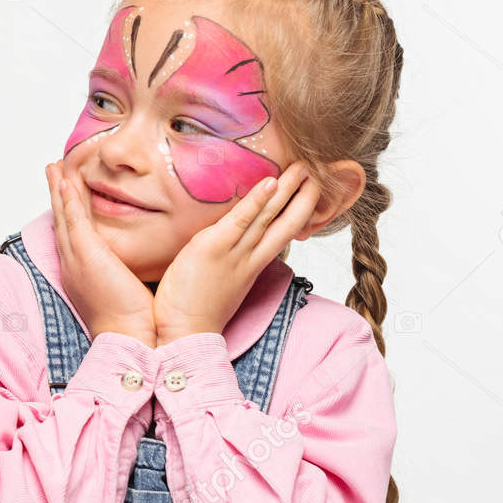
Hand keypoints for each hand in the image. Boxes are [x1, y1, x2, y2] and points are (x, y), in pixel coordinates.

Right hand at [47, 161, 156, 343]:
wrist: (130, 339)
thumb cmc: (134, 324)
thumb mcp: (127, 293)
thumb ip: (128, 274)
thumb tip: (140, 267)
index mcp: (82, 274)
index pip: (72, 235)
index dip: (67, 213)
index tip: (66, 194)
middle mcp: (73, 264)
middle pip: (61, 222)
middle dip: (56, 195)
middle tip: (52, 171)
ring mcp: (76, 259)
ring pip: (64, 216)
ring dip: (58, 190)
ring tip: (53, 168)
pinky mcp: (86, 255)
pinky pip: (73, 220)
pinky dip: (67, 200)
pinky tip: (64, 182)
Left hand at [154, 161, 319, 342]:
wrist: (183, 335)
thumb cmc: (192, 312)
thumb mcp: (218, 284)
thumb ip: (227, 263)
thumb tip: (225, 247)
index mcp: (251, 267)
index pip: (281, 234)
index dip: (297, 212)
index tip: (311, 193)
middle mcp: (249, 259)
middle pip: (285, 223)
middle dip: (304, 196)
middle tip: (319, 171)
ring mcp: (234, 254)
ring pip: (268, 217)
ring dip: (287, 190)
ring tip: (303, 167)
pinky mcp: (213, 249)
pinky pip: (240, 221)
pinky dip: (256, 201)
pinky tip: (271, 182)